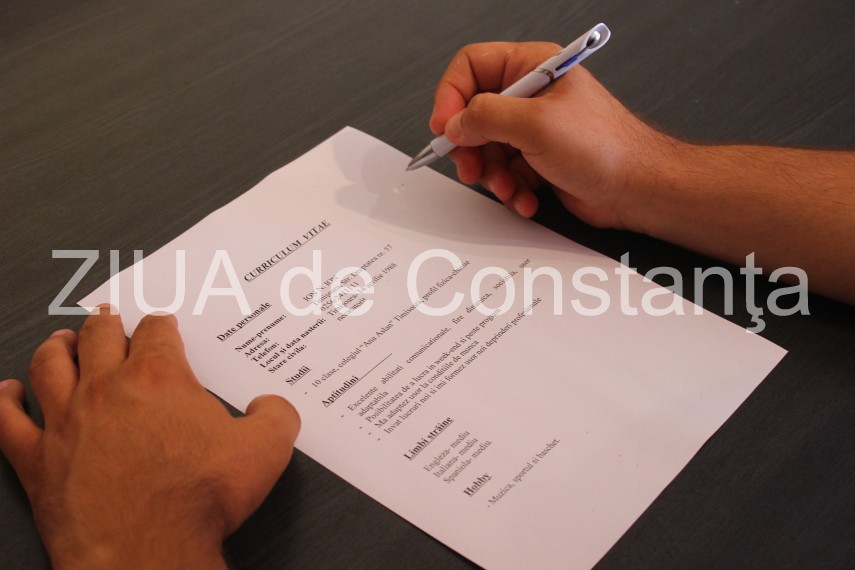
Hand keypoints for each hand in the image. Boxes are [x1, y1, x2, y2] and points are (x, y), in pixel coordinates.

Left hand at [0, 305, 299, 567]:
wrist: (148, 552)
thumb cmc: (197, 500)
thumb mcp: (265, 450)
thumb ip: (276, 416)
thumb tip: (273, 406)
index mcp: (160, 378)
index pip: (156, 332)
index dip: (161, 324)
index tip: (163, 325)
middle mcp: (107, 389)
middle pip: (99, 337)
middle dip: (107, 323)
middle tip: (109, 317)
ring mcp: (66, 421)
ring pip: (51, 365)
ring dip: (58, 347)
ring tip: (63, 340)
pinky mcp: (36, 459)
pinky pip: (8, 419)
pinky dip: (6, 400)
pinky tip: (9, 391)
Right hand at [430, 42, 675, 227]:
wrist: (637, 189)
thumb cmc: (606, 148)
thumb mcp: (536, 125)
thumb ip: (487, 117)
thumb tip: (455, 122)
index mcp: (533, 67)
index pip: (472, 66)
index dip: (451, 95)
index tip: (445, 126)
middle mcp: (531, 95)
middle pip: (474, 113)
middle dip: (471, 146)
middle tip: (472, 167)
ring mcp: (534, 129)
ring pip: (487, 148)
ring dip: (493, 175)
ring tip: (508, 187)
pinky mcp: (538, 159)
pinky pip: (505, 172)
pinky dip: (511, 189)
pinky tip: (526, 197)